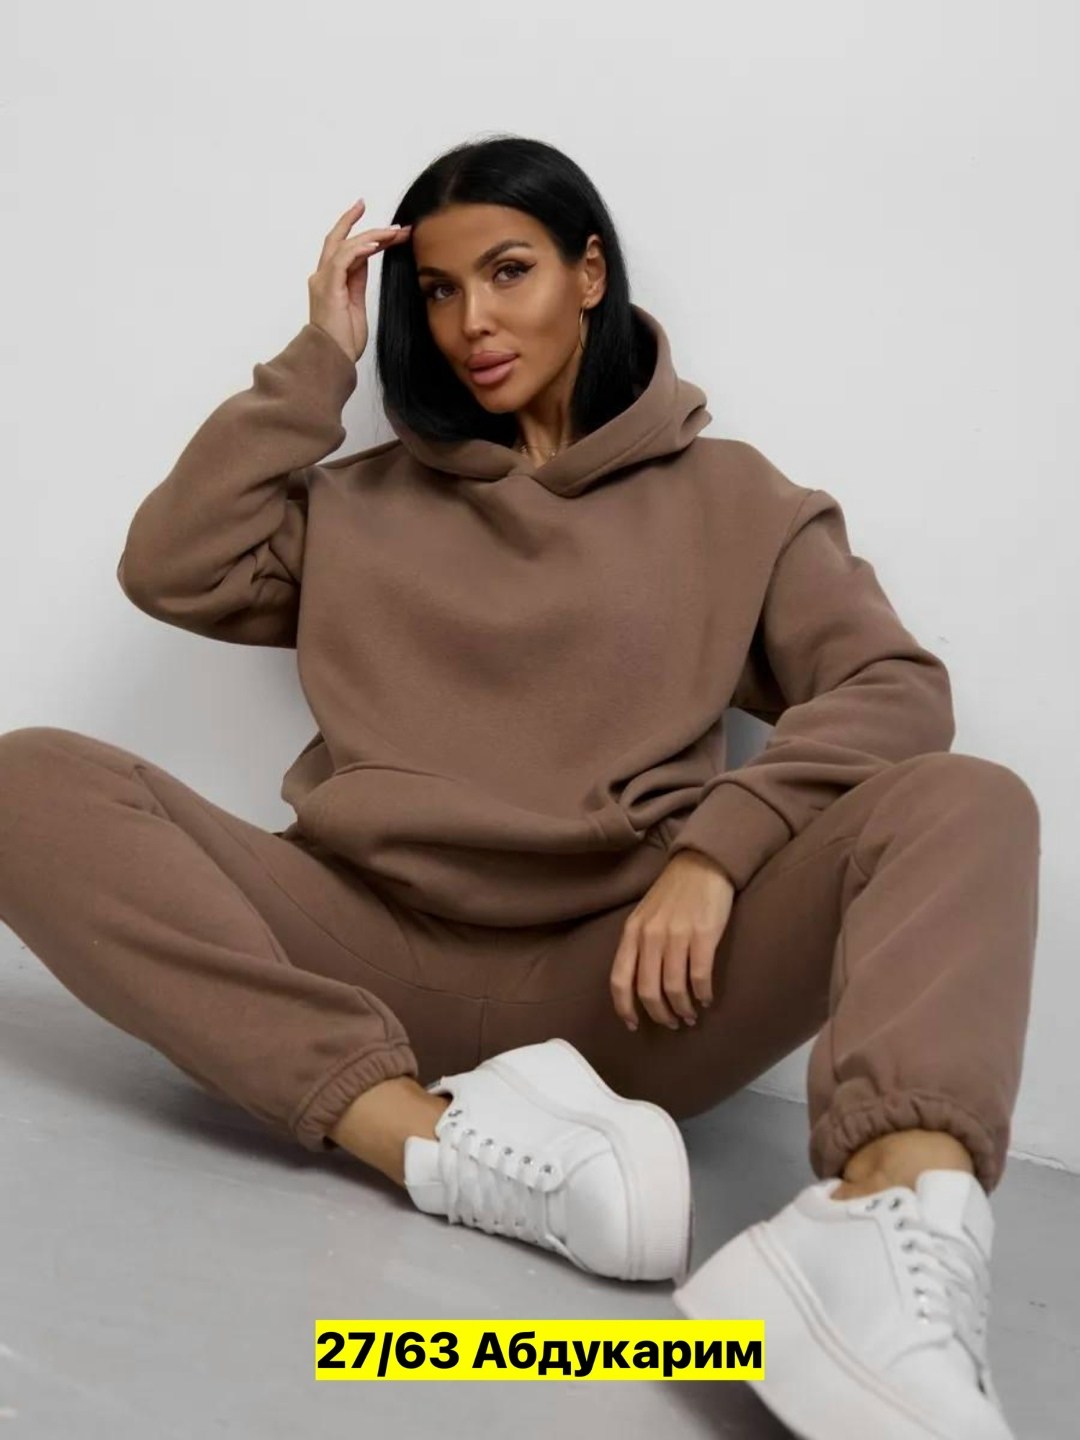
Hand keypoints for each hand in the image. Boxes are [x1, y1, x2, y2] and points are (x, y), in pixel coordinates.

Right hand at [307, 198, 412, 363]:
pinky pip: (344, 259)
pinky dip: (360, 249)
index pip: (345, 249)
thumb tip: (367, 258)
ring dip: (371, 236)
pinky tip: (376, 244)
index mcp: (330, 281)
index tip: (379, 224)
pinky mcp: (328, 287)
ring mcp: (323, 280)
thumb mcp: (355, 304)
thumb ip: (357, 280)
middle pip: (338, 239)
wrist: (333, 358)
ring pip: (346, 245)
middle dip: (355, 222)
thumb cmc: (343, 340)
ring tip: (393, 233)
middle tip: (373, 209)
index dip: (359, 232)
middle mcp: (322, 276)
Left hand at [609, 850, 734, 1030]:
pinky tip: (706, 999)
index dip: (624, 1007)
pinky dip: (702, 994)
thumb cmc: (673, 893)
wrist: (702, 864)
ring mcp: (676, 935)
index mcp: (632, 932)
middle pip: (648, 990)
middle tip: (670, 1023)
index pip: (620, 979)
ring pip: (674, 988)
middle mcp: (650, 935)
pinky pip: (699, 976)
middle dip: (659, 1014)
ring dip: (682, 1009)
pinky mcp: (703, 934)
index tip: (632, 1024)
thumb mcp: (644, 915)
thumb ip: (638, 944)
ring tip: (690, 1016)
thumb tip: (640, 983)